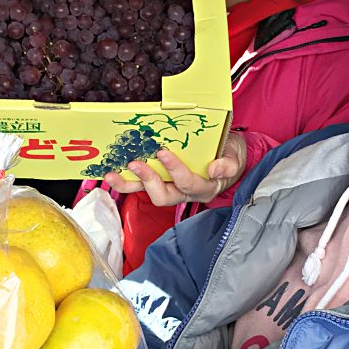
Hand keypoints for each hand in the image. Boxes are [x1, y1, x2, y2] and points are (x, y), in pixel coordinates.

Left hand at [104, 132, 246, 206]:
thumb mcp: (236, 157)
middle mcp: (184, 193)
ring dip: (128, 185)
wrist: (226, 155)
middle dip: (148, 180)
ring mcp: (170, 188)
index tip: (163, 153)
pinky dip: (126, 181)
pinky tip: (112, 173)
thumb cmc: (229, 155)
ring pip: (147, 193)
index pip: (188, 182)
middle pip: (163, 196)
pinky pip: (141, 186)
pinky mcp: (160, 182)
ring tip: (112, 175)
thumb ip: (229, 164)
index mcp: (204, 187)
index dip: (175, 170)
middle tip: (135, 163)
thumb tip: (214, 170)